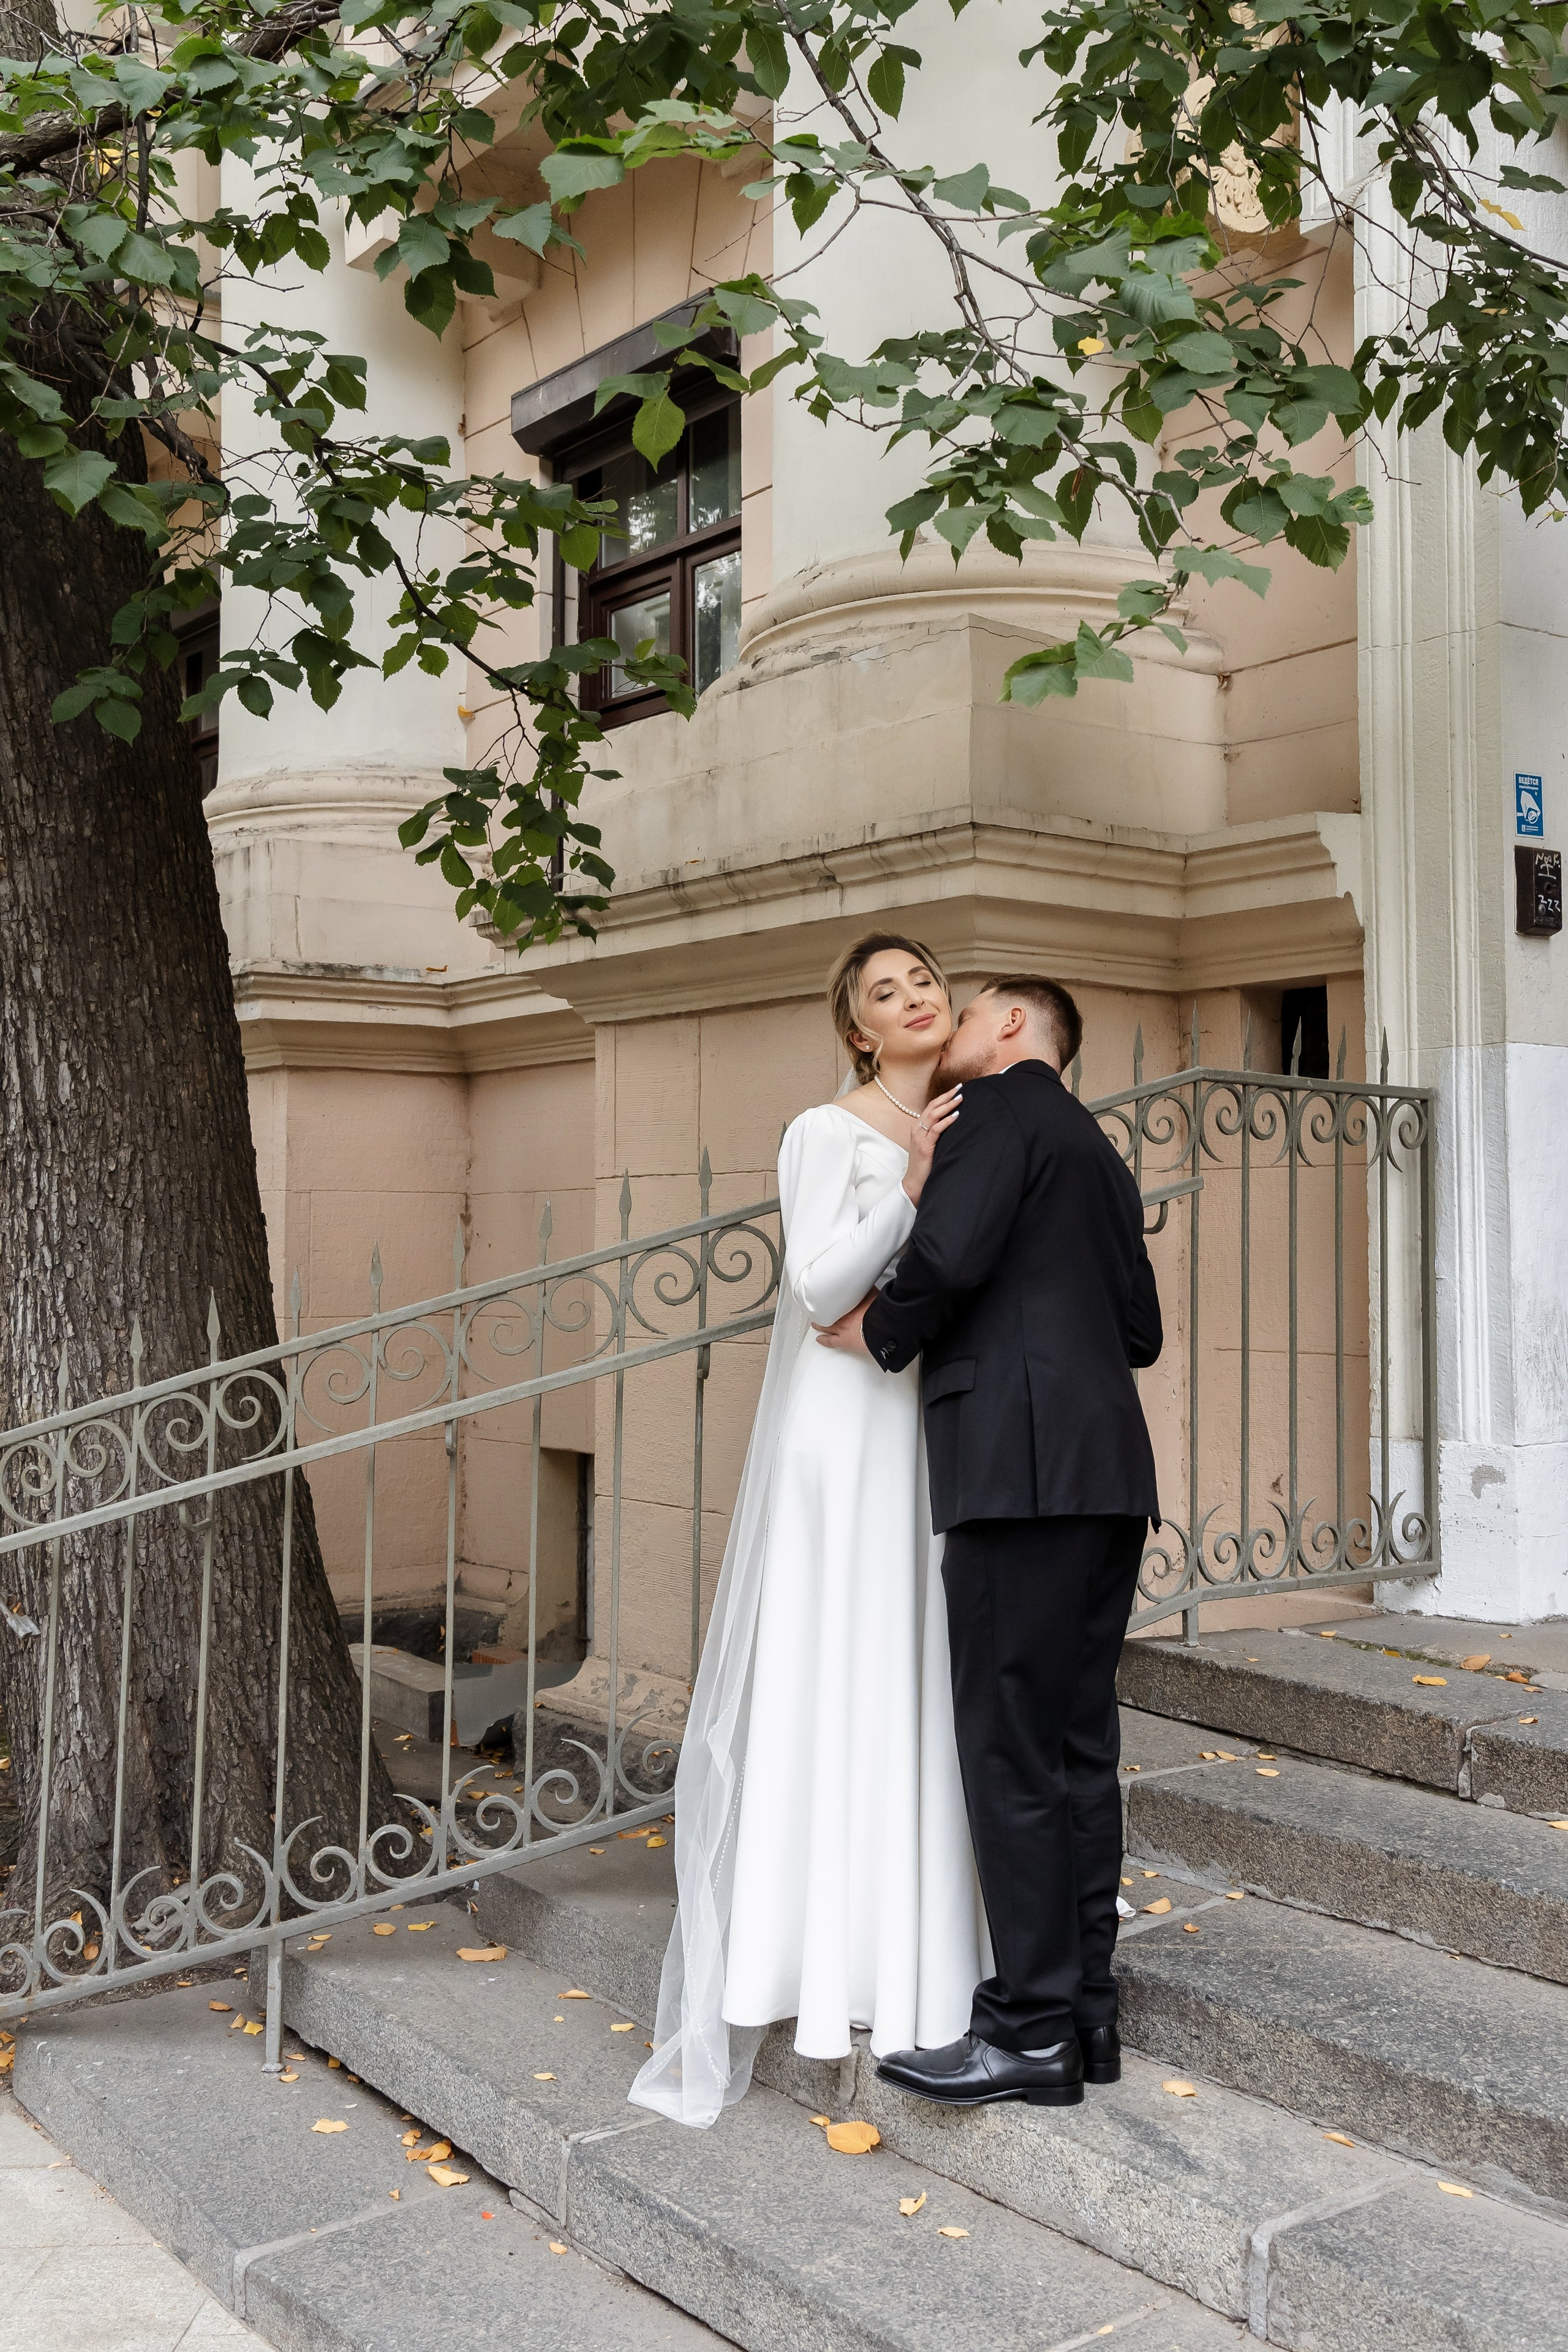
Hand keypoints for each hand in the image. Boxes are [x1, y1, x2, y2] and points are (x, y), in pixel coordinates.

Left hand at [814, 1295, 874, 1356]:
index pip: (837, 1301)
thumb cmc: (878, 1314)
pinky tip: (819, 1339)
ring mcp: (841, 1329)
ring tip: (815, 1324)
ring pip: (826, 1326)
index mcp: (849, 1305)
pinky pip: (830, 1341)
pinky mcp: (843, 1341)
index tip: (829, 1299)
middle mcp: (842, 1316)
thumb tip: (868, 1283)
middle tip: (819, 1311)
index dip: (831, 1300)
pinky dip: (824, 1340)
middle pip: (829, 1314)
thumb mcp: (875, 1296)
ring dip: (820, 1325)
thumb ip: (869, 1290)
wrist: (880, 1328)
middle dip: (824, 1313)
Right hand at [902, 1084, 961, 1204]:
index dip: (942, 1097)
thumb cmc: (924, 1165)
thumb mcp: (929, 1145)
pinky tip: (956, 1116)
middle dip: (946, 1096)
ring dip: (948, 1106)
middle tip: (960, 1088)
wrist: (914, 1182)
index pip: (930, 1107)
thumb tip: (952, 1124)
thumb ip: (936, 1134)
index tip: (955, 1090)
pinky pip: (936, 1130)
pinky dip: (947, 1121)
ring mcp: (919, 1138)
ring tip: (960, 1099)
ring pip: (933, 1115)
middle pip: (932, 1107)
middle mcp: (917, 1129)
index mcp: (917, 1128)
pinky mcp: (925, 1147)